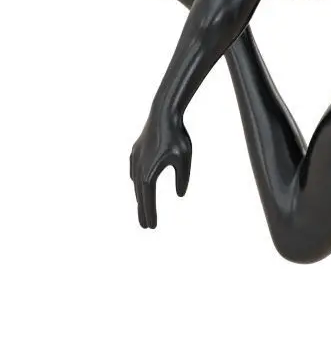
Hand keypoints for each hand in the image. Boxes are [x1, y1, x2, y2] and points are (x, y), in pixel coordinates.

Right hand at [129, 109, 191, 228]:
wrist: (162, 114)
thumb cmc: (177, 137)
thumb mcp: (184, 159)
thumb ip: (182, 179)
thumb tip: (180, 194)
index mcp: (149, 173)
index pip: (149, 199)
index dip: (150, 214)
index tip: (151, 227)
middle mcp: (138, 168)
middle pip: (140, 196)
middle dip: (144, 211)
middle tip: (146, 227)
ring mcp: (135, 159)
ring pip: (136, 183)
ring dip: (140, 197)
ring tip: (143, 208)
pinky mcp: (135, 151)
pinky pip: (134, 170)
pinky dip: (136, 180)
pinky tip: (137, 183)